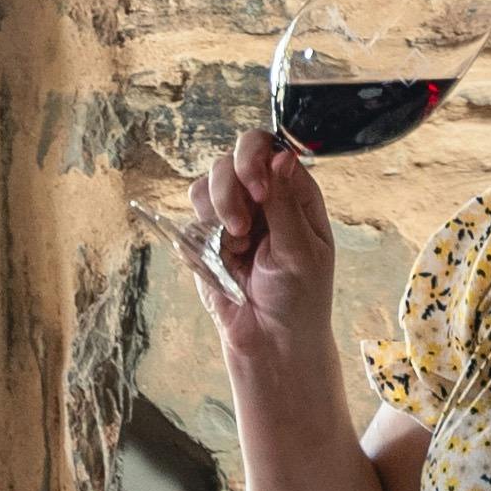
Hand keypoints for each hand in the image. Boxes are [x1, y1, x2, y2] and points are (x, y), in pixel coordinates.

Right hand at [180, 131, 340, 351]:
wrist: (270, 340)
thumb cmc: (299, 298)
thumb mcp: (300, 250)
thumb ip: (285, 203)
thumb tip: (280, 156)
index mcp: (293, 193)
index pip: (268, 150)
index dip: (254, 160)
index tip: (256, 191)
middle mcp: (260, 198)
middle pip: (229, 161)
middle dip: (228, 191)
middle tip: (240, 228)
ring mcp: (230, 217)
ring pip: (204, 186)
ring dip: (215, 215)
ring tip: (236, 247)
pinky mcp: (205, 240)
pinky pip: (190, 221)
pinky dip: (201, 240)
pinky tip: (224, 261)